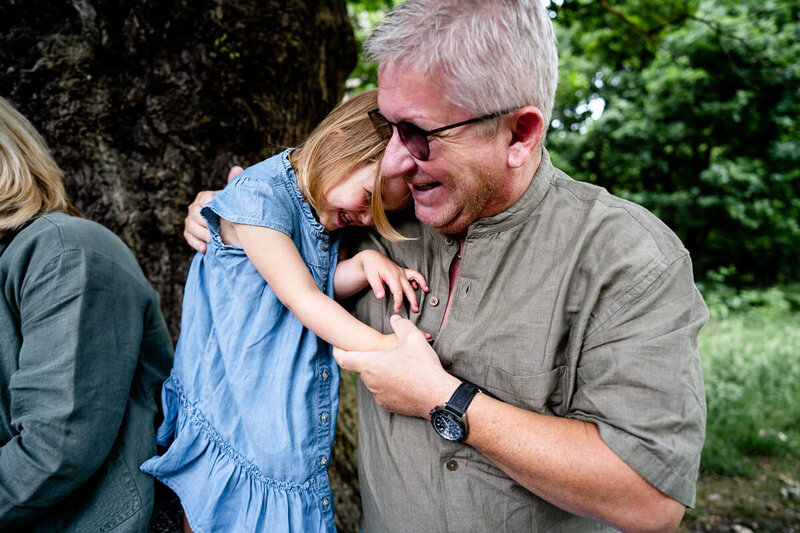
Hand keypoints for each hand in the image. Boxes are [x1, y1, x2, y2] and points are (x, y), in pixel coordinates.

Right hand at [183, 165, 242, 251]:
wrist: (232, 227)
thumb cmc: (232, 210)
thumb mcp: (233, 199)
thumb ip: (234, 184)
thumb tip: (237, 168)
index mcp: (204, 197)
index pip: (203, 200)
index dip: (211, 209)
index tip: (221, 216)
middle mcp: (194, 207)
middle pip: (195, 214)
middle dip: (205, 224)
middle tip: (217, 232)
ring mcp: (190, 220)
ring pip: (191, 226)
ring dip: (202, 234)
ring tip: (212, 240)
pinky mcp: (189, 232)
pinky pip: (188, 237)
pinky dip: (196, 243)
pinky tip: (205, 249)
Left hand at [333, 315, 460, 417]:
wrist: (437, 397)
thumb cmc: (423, 367)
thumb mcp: (413, 338)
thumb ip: (401, 324)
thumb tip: (395, 319)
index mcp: (370, 364)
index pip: (342, 358)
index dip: (338, 351)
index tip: (337, 347)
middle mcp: (370, 382)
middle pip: (361, 368)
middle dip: (368, 360)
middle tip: (381, 352)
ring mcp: (379, 396)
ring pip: (374, 380)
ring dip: (381, 372)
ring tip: (398, 365)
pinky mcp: (389, 406)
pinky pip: (384, 392)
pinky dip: (389, 385)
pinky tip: (405, 379)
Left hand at [355, 250, 428, 311]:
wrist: (372, 257)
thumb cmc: (371, 267)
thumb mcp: (370, 277)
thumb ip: (376, 287)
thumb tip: (380, 297)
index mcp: (391, 276)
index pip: (398, 291)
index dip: (398, 301)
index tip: (397, 308)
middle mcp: (399, 273)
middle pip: (408, 288)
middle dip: (413, 299)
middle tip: (415, 309)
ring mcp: (402, 272)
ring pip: (415, 278)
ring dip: (421, 284)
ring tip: (426, 291)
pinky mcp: (402, 271)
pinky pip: (414, 274)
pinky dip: (419, 279)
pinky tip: (420, 286)